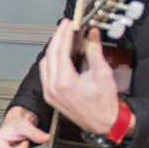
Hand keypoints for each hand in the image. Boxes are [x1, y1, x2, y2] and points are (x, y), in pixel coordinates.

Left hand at [38, 18, 120, 135]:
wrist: (102, 123)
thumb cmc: (103, 104)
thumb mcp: (102, 73)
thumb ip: (94, 50)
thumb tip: (92, 35)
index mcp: (64, 83)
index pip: (60, 50)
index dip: (64, 34)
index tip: (68, 24)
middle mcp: (53, 88)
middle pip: (50, 55)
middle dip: (57, 38)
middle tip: (65, 27)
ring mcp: (50, 93)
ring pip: (45, 63)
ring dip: (53, 49)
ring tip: (63, 38)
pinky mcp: (50, 96)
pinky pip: (46, 73)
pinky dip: (52, 61)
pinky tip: (59, 54)